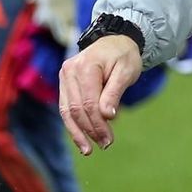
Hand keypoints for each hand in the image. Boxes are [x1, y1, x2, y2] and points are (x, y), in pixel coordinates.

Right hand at [59, 34, 141, 154]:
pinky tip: (81, 139)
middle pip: (77, 109)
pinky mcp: (65, 84)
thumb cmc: (124, 56)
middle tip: (105, 144)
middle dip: (90, 130)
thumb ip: (114, 93)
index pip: (89, 102)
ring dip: (78, 132)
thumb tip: (107, 116)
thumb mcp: (126, 71)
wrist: (116, 41)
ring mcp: (64, 76)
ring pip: (67, 111)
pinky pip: (66, 108)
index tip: (108, 139)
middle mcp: (70, 71)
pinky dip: (73, 124)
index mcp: (86, 65)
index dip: (97, 123)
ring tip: (89, 149)